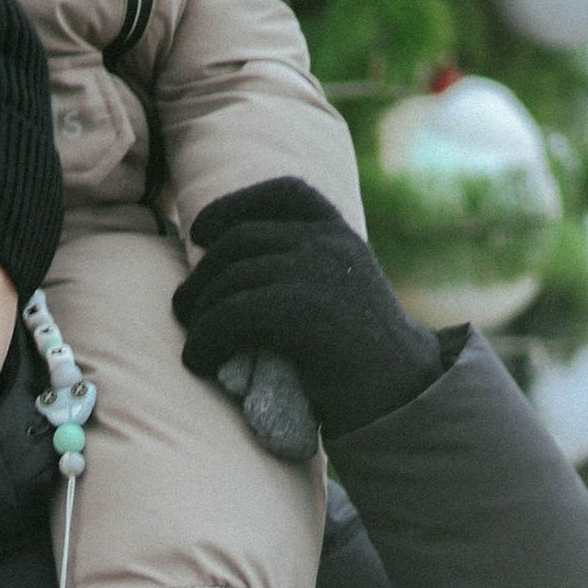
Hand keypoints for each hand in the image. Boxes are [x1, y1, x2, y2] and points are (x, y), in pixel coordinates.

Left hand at [173, 178, 443, 442]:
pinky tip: (199, 361)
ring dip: (199, 313)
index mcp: (340, 233)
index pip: (283, 192)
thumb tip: (229, 262)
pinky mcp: (302, 312)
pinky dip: (205, 339)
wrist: (403, 395)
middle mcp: (329, 242)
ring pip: (231, 278)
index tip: (202, 232)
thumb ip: (303, 265)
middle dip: (203, 275)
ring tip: (194, 342)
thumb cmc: (360, 354)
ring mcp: (317, 273)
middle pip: (241, 240)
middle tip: (184, 309)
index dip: (234, 205)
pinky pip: (231, 315)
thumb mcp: (340, 290)